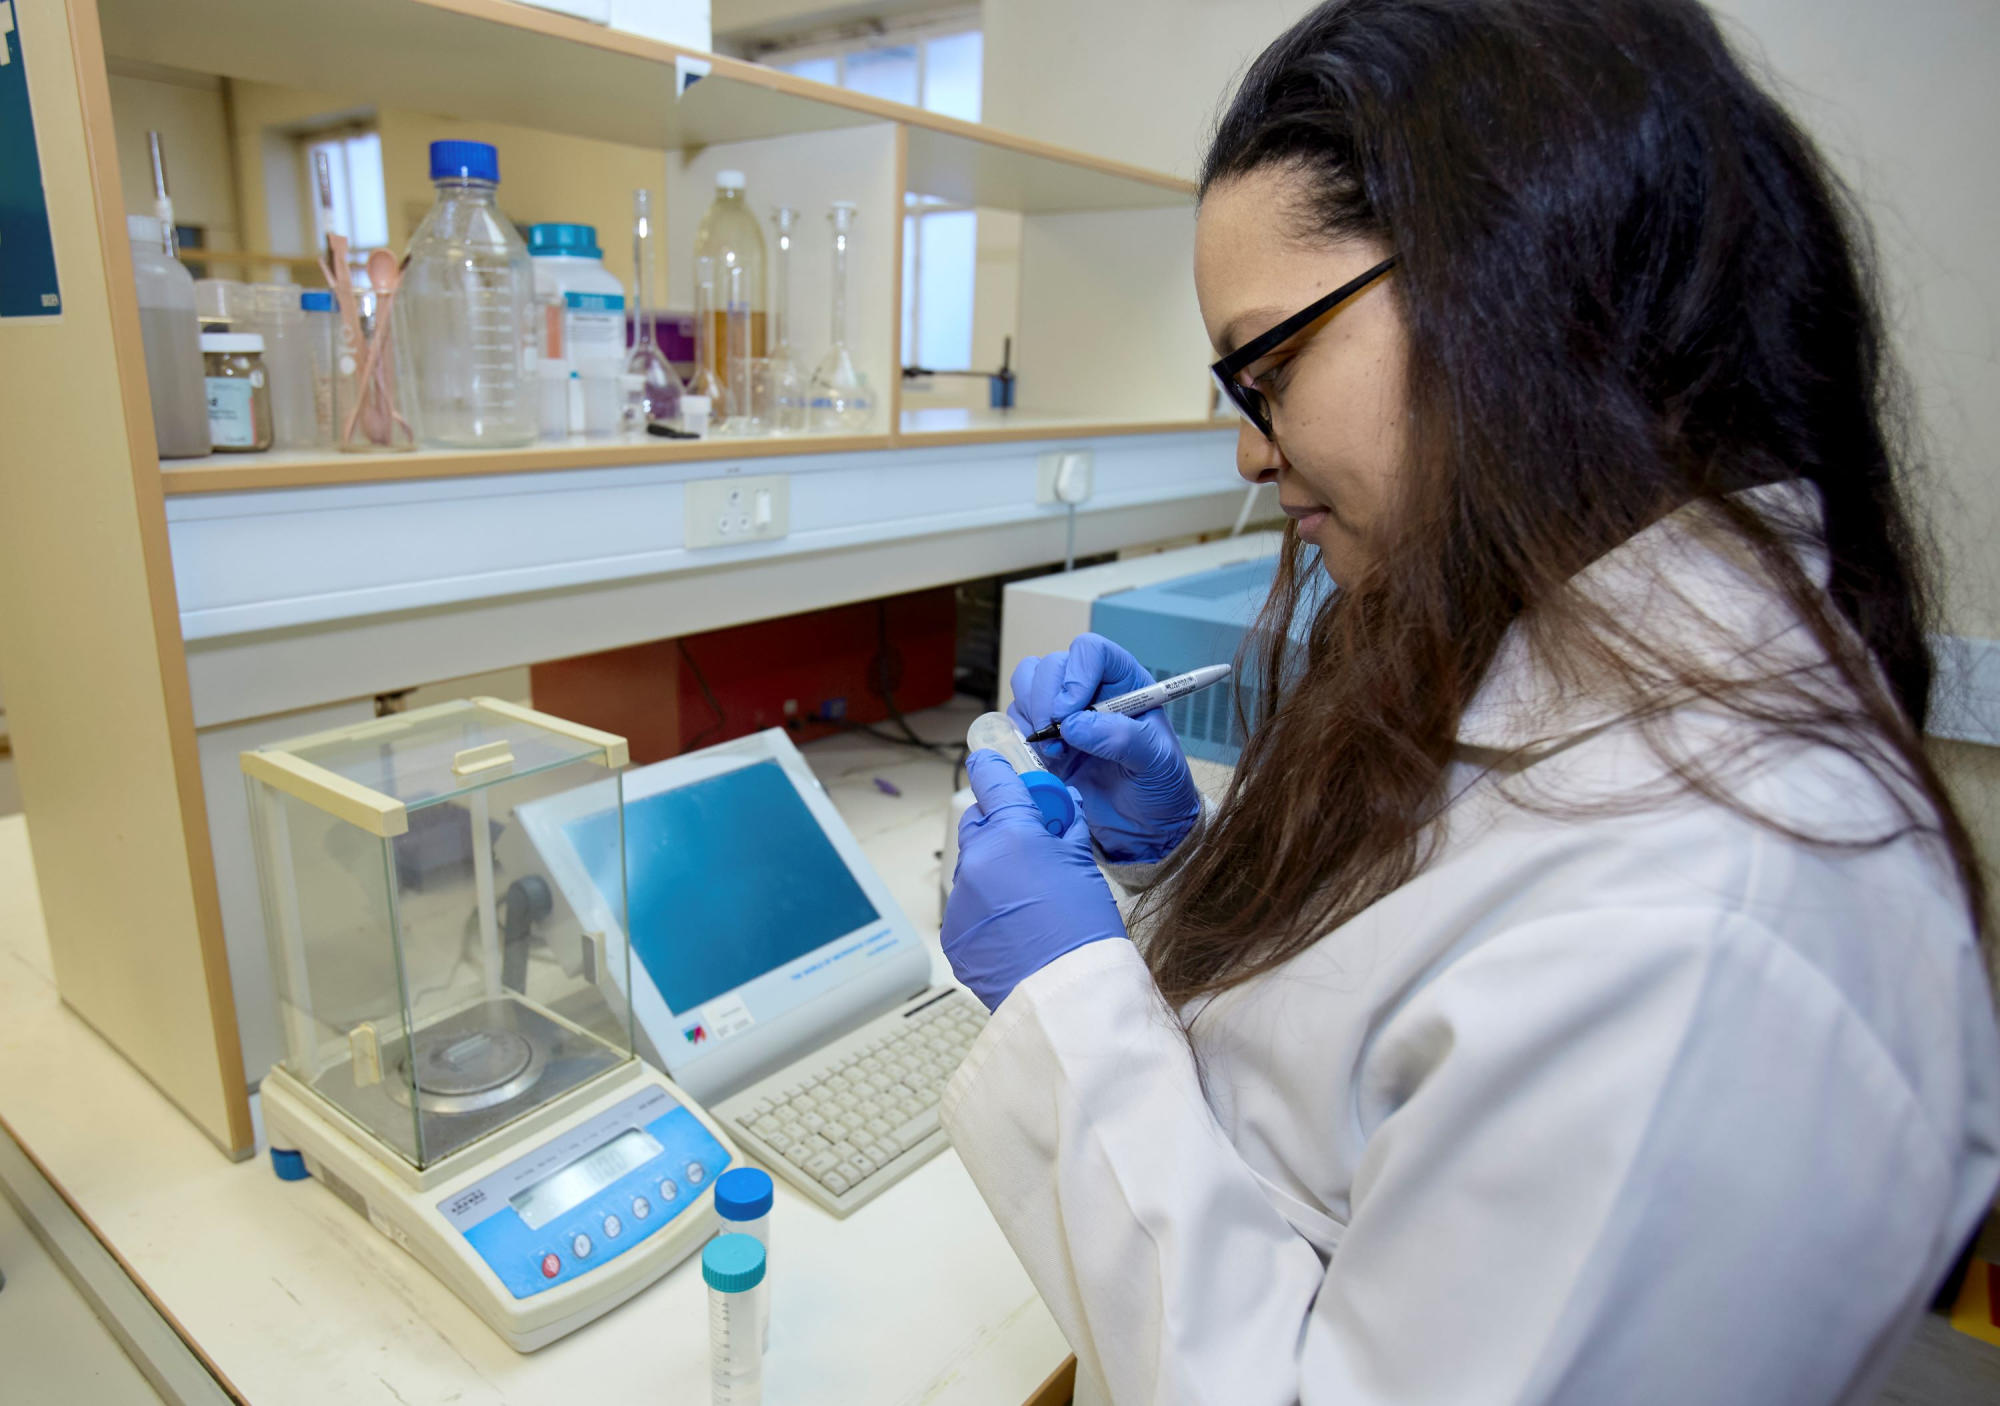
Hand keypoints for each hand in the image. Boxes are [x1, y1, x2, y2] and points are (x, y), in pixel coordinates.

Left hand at [944, 750, 1127, 1010]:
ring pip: (972, 866)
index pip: (991, 780)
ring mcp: (960, 899)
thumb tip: (1063, 808)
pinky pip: (967, 906)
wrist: (1067, 993)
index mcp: (1011, 834)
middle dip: (998, 825)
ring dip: (992, 870)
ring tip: (1028, 897)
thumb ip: (1066, 829)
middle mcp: (976, 861)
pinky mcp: (953, 932)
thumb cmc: (1084, 929)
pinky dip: (984, 908)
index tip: (990, 763)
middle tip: (1030, 843)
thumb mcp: (1083, 866)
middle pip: (977, 822)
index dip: (992, 768)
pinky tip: (1013, 927)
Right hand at [1008, 634, 1203, 863]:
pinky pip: (1017, 719)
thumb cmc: (1160, 787)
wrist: (1145, 827)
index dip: (1076, 672)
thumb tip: (1074, 725)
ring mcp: (1063, 714)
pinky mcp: (1043, 740)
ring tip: (1056, 749)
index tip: (1071, 708)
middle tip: (1057, 736)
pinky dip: (1023, 736)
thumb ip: (1122, 738)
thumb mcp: (1157, 761)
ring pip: (1027, 684)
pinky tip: (1049, 760)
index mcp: (1123, 683)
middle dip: (1046, 698)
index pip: (1091, 651)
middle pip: (1051, 666)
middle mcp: (1090, 690)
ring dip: (1032, 714)